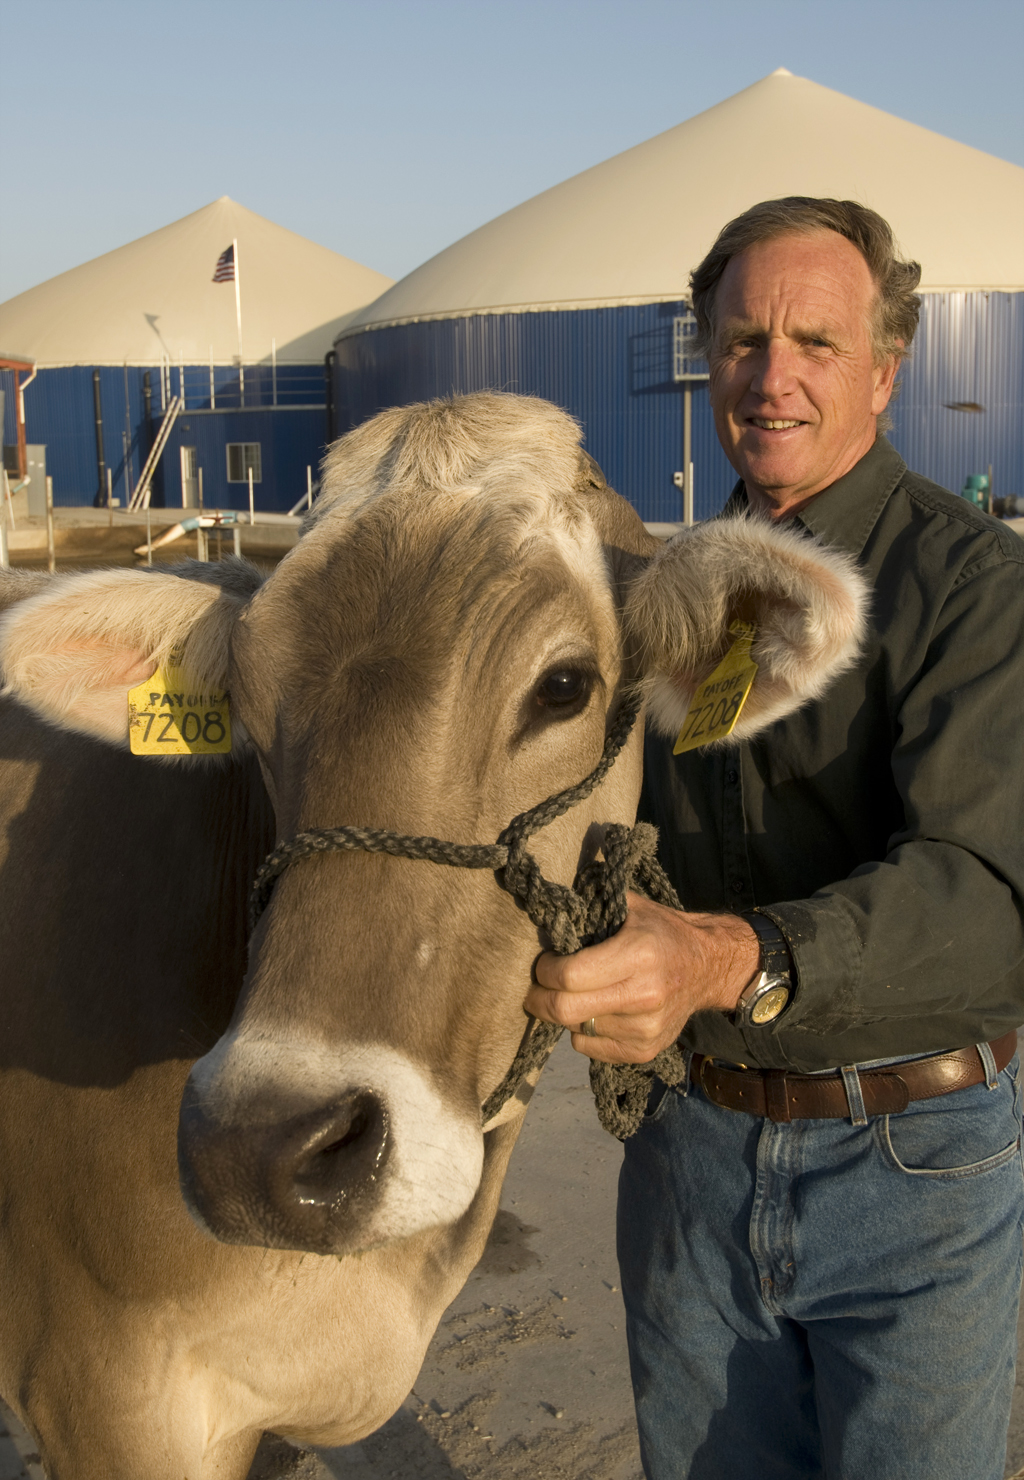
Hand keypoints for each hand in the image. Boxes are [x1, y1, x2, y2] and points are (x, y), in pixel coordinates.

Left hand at [524, 893, 759, 1063]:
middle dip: (540, 999)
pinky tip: (595, 1012)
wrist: (708, 967)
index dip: (545, 971)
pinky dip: (583, 1032)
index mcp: (637, 955)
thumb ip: (593, 905)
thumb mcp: (632, 907)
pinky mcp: (646, 1050)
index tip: (544, 963)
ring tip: (576, 995)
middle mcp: (644, 995)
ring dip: (566, 1013)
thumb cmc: (662, 933)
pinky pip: (591, 1048)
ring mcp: (646, 1028)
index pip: (570, 975)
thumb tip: (551, 907)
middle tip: (536, 988)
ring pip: (576, 1029)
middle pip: (566, 1010)